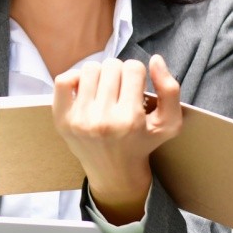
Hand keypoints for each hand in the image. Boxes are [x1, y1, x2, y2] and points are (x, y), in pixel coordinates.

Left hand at [52, 55, 181, 224]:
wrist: (114, 172)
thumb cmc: (142, 143)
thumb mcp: (169, 123)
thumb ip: (170, 90)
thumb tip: (155, 60)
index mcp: (130, 119)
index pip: (133, 68)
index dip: (137, 74)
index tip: (136, 88)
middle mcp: (103, 120)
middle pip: (112, 66)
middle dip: (119, 74)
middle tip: (120, 90)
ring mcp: (79, 120)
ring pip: (90, 69)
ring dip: (100, 75)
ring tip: (104, 90)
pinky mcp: (62, 120)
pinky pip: (63, 81)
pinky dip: (74, 78)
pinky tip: (85, 89)